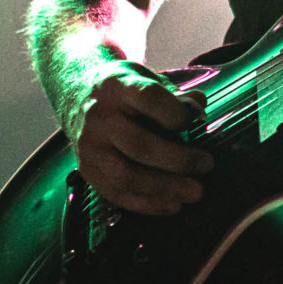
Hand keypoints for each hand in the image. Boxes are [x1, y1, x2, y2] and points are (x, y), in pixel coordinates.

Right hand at [67, 61, 212, 216]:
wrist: (75, 93)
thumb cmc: (122, 89)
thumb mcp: (145, 79)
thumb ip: (173, 96)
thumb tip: (199, 108)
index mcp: (117, 87)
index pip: (148, 99)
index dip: (177, 114)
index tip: (197, 121)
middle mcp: (99, 117)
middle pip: (139, 145)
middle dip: (178, 160)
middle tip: (206, 165)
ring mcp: (90, 147)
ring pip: (126, 176)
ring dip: (165, 189)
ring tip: (194, 192)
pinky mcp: (86, 170)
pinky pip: (116, 194)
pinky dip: (147, 204)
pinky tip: (172, 205)